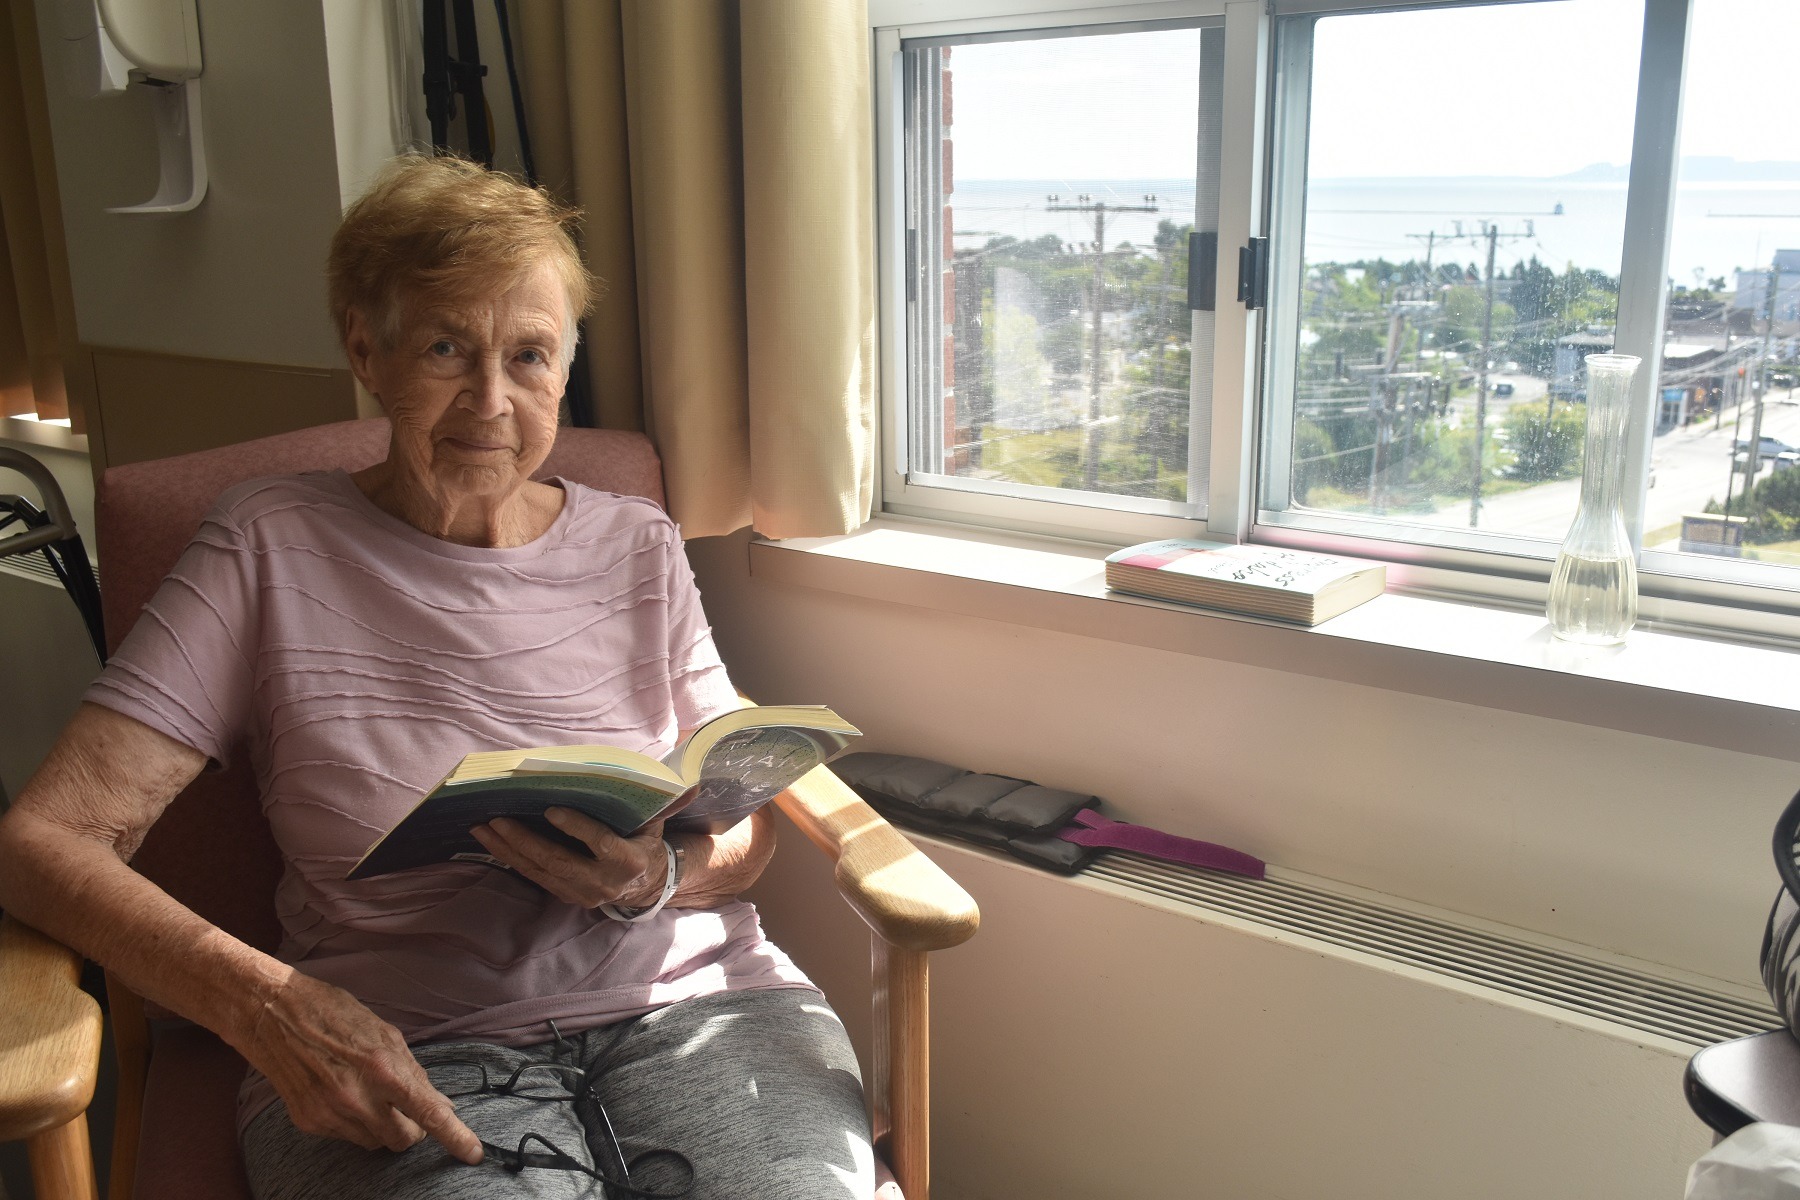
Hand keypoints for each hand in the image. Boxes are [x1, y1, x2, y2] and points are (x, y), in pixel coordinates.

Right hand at [239, 970, 481, 1161]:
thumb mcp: (384, 1032)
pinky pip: (346, 1137)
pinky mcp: (308, 1122)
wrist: (271, 1014)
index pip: (428, 1113)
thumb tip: (439, 1103)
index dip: (455, 1136)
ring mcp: (329, 1113)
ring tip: (369, 1093)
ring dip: (382, 1126)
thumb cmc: (332, 1013)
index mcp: (383, 1067)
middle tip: (408, 1107)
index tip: (472, 1153)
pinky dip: (354, 1123)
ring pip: (374, 1142)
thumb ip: (413, 1071)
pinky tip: (343, 1093)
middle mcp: (357, 1097)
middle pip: (403, 1140)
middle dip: (412, 1128)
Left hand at [470, 810, 667, 908]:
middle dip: (526, 841)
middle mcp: (604, 882)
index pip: (600, 843)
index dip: (576, 827)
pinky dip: (512, 859)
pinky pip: (535, 877)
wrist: (646, 884)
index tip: (551, 810)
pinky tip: (493, 842)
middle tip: (498, 820)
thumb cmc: (644, 842)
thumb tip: (667, 779)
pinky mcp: (567, 897)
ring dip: (508, 851)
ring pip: (540, 872)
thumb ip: (653, 804)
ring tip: (482, 829)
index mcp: (628, 861)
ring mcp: (583, 894)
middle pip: (560, 862)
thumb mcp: (652, 823)